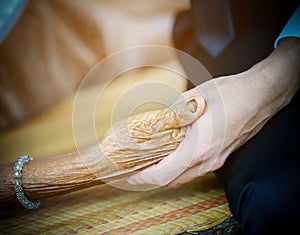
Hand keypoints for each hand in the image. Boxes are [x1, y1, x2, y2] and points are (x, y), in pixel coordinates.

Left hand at [127, 74, 248, 187]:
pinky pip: (196, 170)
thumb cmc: (229, 94)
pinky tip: (174, 154)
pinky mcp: (221, 156)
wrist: (260, 95)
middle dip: (152, 178)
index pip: (163, 175)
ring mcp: (216, 160)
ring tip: (152, 162)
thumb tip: (157, 119)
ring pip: (185, 177)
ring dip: (166, 174)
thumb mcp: (192, 99)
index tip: (130, 176)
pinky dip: (180, 168)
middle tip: (138, 168)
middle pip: (173, 181)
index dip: (143, 179)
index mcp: (198, 148)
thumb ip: (171, 114)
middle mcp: (207, 160)